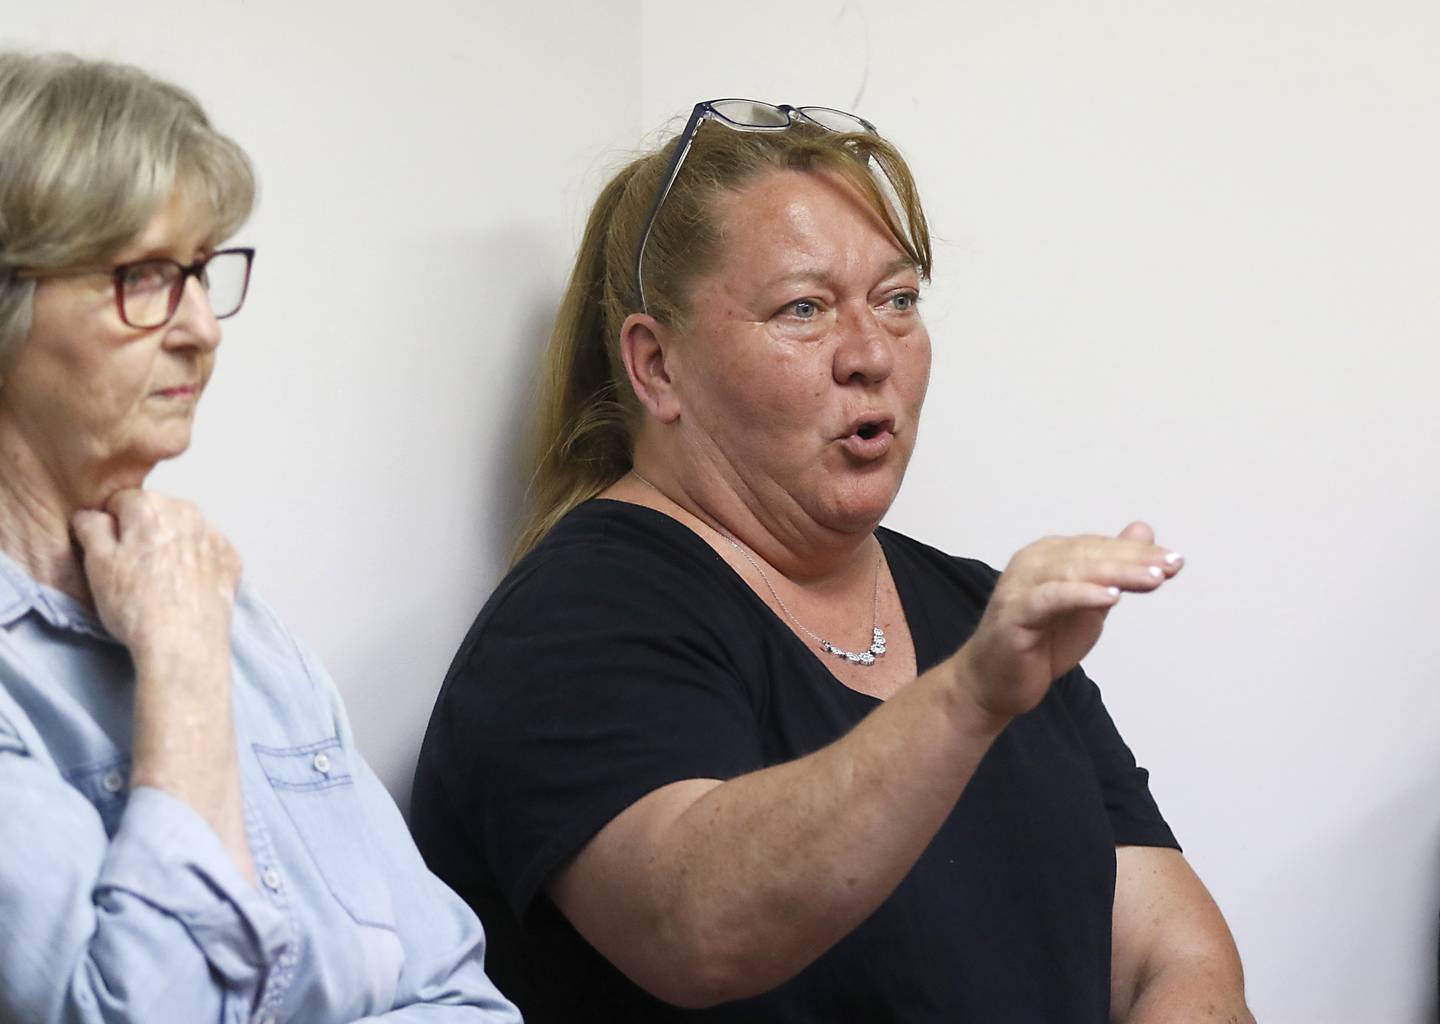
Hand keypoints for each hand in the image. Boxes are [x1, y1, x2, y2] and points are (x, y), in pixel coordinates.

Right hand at [72, 490, 241, 661]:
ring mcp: (214, 535)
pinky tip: (185, 586)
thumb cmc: (134, 605)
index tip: (110, 552)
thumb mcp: (97, 564)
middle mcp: (188, 512)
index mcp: (150, 506)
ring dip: (171, 545)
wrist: (184, 645)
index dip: (111, 526)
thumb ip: (92, 528)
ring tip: (160, 581)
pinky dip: (196, 561)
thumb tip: (92, 515)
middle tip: (134, 569)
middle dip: (143, 532)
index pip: (121, 501)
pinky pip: (206, 550)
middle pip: (156, 512)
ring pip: (183, 530)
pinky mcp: (232, 559)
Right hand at [954, 522, 1180, 719]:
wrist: (996, 683)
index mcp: (1050, 556)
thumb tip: (1144, 533)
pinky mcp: (1014, 614)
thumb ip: (1112, 570)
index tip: (1175, 560)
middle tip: (1171, 565)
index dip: (1138, 552)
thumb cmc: (1040, 642)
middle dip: (1134, 559)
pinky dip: (1081, 595)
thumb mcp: (1088, 604)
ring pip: (1073, 571)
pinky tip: (1110, 598)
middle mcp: (1033, 563)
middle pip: (1089, 554)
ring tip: (1153, 579)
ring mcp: (1020, 586)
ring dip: (1116, 573)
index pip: (1099, 547)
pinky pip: (1050, 599)